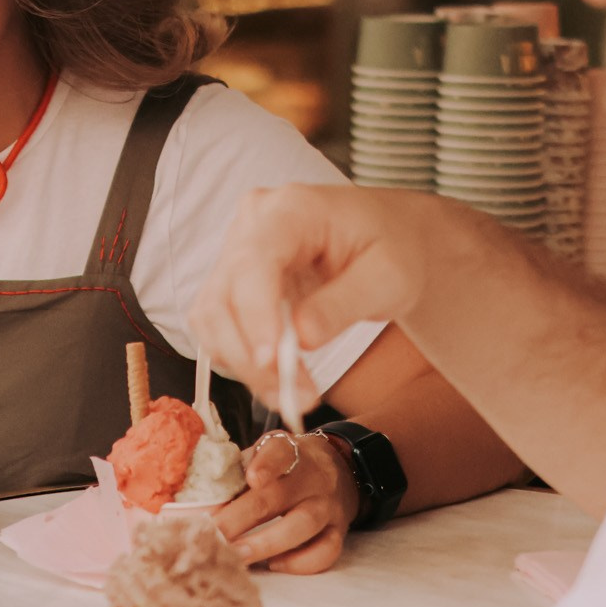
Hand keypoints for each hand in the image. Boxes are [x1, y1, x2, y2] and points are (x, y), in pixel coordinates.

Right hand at [189, 184, 441, 409]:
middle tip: (297, 396)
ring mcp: (236, 253)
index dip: (255, 315)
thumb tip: (303, 339)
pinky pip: (220, 328)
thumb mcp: (389, 276)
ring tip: (295, 396)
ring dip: (245, 366)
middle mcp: (251, 226)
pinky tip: (281, 381)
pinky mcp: (233, 283)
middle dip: (251, 355)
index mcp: (290, 210)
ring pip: (211, 317)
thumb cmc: (394, 248)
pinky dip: (244, 362)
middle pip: (222, 295)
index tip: (273, 363)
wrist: (389, 240)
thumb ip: (344, 304)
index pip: (253, 261)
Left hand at [213, 432, 356, 572]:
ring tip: (236, 557)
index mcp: (289, 451)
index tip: (251, 479)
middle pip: (277, 497)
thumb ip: (239, 472)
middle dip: (241, 518)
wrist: (340, 468)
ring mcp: (328, 505)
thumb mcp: (267, 455)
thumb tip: (199, 501)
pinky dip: (300, 562)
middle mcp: (311, 478)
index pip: (280, 453)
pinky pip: (325, 551)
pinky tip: (275, 564)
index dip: (266, 465)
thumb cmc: (287, 466)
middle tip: (213, 535)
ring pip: (302, 526)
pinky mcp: (339, 530)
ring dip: (266, 544)